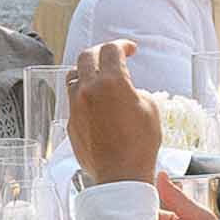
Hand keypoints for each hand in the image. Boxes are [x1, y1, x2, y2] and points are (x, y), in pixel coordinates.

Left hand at [66, 41, 161, 183]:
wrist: (120, 174)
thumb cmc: (140, 143)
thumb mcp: (149, 108)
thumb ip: (134, 90)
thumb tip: (125, 90)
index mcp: (111, 81)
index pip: (111, 50)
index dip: (123, 45)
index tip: (130, 50)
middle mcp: (88, 89)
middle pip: (87, 56)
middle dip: (101, 52)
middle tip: (112, 56)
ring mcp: (75, 105)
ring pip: (73, 76)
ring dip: (86, 71)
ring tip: (98, 77)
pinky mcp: (70, 121)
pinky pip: (72, 99)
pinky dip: (82, 94)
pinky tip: (94, 102)